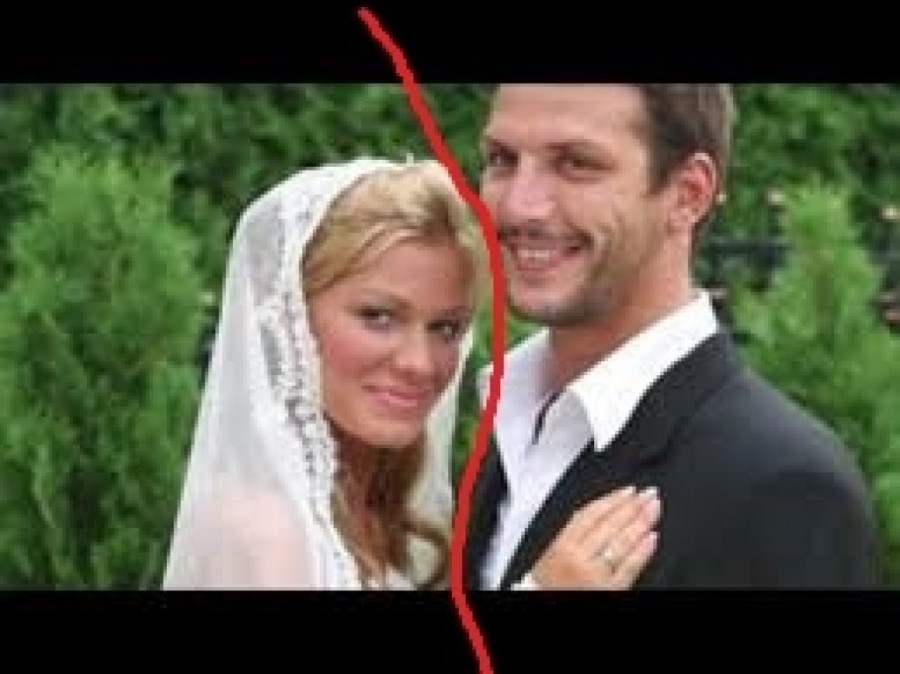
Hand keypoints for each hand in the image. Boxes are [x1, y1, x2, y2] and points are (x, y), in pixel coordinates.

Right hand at [529, 485, 660, 589]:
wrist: (543, 605)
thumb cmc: (547, 585)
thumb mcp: (550, 554)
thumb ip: (570, 532)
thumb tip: (595, 510)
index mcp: (562, 546)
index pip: (591, 515)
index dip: (612, 500)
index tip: (628, 490)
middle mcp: (579, 558)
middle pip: (610, 525)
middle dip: (632, 506)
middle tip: (648, 493)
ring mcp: (596, 575)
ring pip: (622, 543)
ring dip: (641, 523)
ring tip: (653, 508)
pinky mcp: (610, 591)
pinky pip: (630, 568)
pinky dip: (643, 552)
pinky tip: (652, 538)